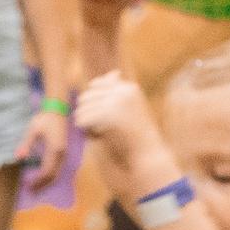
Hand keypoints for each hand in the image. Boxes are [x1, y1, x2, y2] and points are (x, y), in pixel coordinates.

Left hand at [16, 106, 70, 191]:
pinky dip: (50, 175)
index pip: (47, 171)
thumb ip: (26, 143)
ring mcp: (63, 153)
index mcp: (54, 149)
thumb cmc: (44, 119)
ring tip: (35, 187)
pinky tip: (42, 178)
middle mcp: (61, 154)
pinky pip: (57, 168)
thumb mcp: (33, 129)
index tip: (28, 186)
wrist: (57, 111)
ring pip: (56, 173)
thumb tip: (19, 156)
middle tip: (31, 191)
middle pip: (53, 175)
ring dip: (46, 181)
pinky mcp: (62, 152)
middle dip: (42, 184)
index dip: (38, 181)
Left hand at [72, 72, 167, 192]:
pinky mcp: (106, 114)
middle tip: (104, 129)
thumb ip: (119, 93)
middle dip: (89, 114)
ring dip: (87, 124)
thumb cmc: (138, 137)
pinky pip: (82, 120)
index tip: (108, 119)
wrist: (148, 156)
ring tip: (103, 134)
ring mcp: (114, 101)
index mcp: (128, 88)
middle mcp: (122, 91)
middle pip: (86, 96)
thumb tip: (113, 73)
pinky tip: (101, 138)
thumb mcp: (131, 109)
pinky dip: (87, 132)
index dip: (95, 104)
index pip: (97, 84)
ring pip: (81, 108)